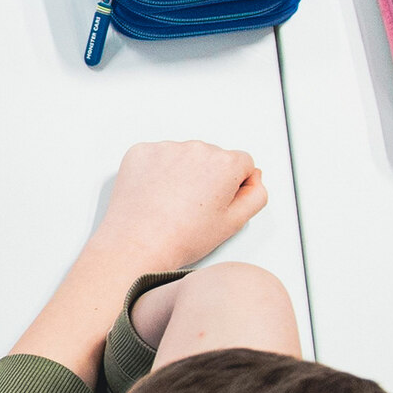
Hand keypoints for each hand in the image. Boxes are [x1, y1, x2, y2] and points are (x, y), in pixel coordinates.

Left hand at [90, 141, 266, 271]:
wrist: (137, 243)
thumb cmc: (182, 237)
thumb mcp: (235, 222)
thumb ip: (256, 194)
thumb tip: (253, 178)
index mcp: (225, 163)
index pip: (242, 163)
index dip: (232, 185)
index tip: (216, 202)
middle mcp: (196, 148)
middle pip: (212, 157)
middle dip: (207, 176)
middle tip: (191, 207)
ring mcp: (165, 148)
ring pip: (183, 156)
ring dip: (181, 172)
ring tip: (170, 203)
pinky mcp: (140, 152)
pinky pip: (156, 156)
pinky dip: (156, 171)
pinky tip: (154, 194)